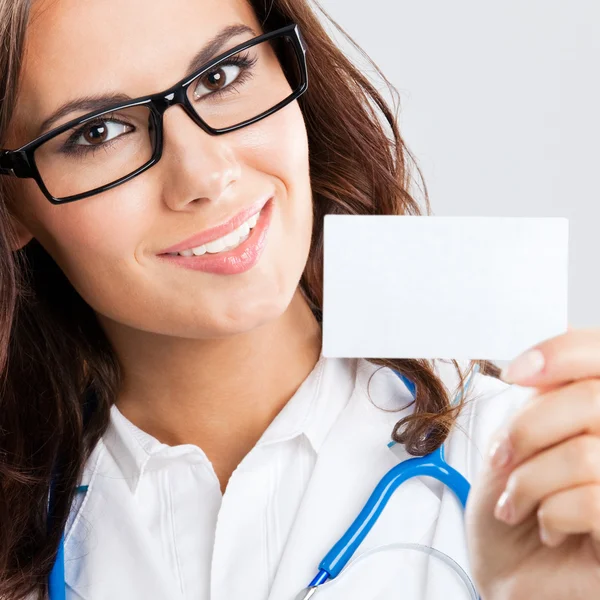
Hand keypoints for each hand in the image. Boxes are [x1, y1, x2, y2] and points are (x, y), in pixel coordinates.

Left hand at [465, 329, 599, 599]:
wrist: (505, 572)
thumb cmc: (512, 505)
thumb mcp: (520, 441)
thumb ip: (545, 402)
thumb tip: (542, 369)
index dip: (564, 353)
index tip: (516, 372)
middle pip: (593, 400)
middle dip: (528, 430)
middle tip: (503, 458)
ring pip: (587, 453)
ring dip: (530, 479)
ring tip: (517, 501)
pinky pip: (592, 500)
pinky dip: (550, 512)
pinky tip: (547, 527)